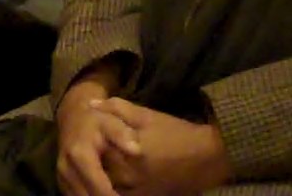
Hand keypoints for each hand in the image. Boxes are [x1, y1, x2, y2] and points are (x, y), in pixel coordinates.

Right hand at [56, 77, 139, 195]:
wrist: (73, 117)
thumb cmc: (96, 121)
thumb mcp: (110, 121)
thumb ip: (122, 134)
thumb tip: (136, 150)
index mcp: (79, 155)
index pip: (99, 188)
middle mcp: (66, 169)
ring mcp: (62, 176)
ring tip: (116, 195)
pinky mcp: (62, 182)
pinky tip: (104, 194)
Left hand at [89, 98, 232, 195]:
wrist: (209, 158)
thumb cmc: (176, 133)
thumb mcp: (146, 116)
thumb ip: (116, 109)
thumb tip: (90, 104)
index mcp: (126, 154)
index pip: (92, 153)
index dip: (86, 146)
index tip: (82, 139)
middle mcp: (129, 176)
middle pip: (97, 172)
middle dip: (91, 164)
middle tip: (86, 155)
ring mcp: (137, 191)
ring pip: (106, 186)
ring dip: (99, 178)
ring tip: (97, 167)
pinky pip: (121, 194)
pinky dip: (112, 188)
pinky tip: (111, 178)